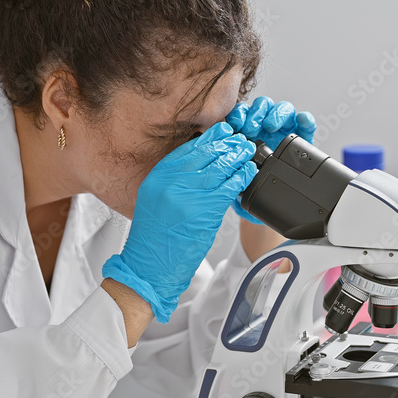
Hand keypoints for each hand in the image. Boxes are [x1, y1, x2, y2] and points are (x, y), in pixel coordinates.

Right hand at [102, 123, 256, 322]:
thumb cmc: (154, 238)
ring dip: (237, 157)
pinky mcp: (205, 211)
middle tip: (240, 140)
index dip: (209, 138)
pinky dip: (241, 178)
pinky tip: (248, 172)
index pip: (188, 149)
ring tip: (247, 151)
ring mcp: (188, 196)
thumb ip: (175, 180)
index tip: (222, 131)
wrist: (149, 266)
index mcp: (158, 177)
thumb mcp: (156, 199)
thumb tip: (203, 165)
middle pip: (205, 154)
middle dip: (226, 144)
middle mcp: (172, 182)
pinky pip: (228, 188)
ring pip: (220, 168)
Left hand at [225, 96, 315, 222]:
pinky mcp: (303, 136)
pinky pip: (305, 122)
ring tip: (270, 126)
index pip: (243, 113)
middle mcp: (266, 127)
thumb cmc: (252, 185)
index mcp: (248, 132)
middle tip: (251, 128)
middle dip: (256, 114)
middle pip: (263, 107)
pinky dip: (304, 119)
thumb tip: (219, 163)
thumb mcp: (237, 175)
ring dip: (276, 113)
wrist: (273, 198)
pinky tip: (300, 121)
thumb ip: (230, 165)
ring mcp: (285, 130)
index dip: (239, 114)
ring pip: (282, 109)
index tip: (235, 124)